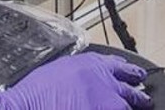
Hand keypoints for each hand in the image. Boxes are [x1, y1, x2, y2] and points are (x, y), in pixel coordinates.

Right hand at [0, 52, 151, 109]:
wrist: (29, 106)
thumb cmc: (37, 89)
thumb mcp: (60, 68)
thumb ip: (80, 71)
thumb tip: (90, 77)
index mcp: (90, 65)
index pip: (117, 65)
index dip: (126, 70)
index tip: (131, 72)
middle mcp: (102, 82)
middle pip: (129, 87)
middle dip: (136, 92)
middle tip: (142, 96)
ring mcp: (105, 102)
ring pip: (127, 104)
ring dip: (130, 105)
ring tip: (136, 105)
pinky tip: (118, 109)